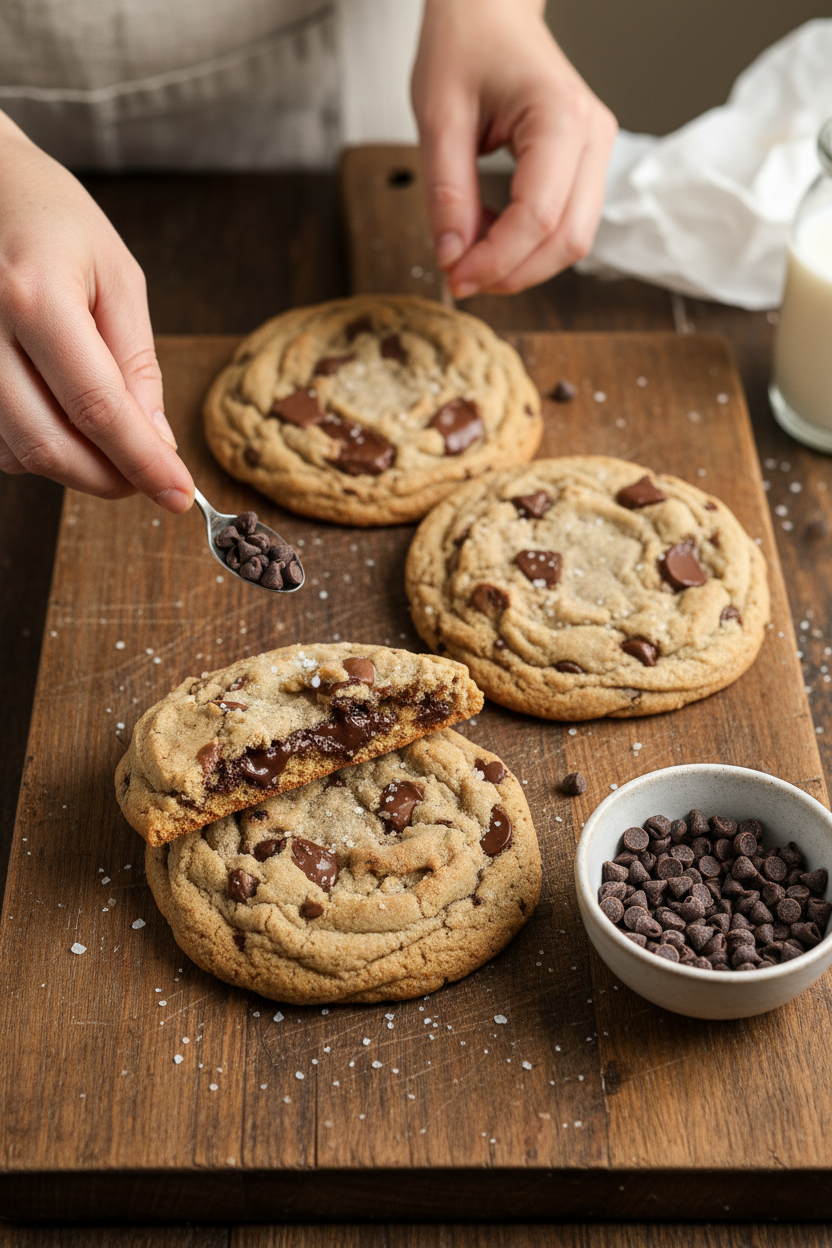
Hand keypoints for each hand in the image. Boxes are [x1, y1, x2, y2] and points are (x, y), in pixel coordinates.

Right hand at [0, 113, 192, 509]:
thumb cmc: (53, 220)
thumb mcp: (117, 276)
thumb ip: (136, 363)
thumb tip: (157, 442)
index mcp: (34, 296)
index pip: (98, 408)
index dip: (144, 463)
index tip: (180, 494)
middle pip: (49, 444)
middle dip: (110, 478)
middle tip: (150, 479)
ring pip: (17, 453)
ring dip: (74, 465)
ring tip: (109, 437)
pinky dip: (36, 449)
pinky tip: (63, 420)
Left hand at [412, 0, 616, 296]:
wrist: (489, 8)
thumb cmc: (466, 44)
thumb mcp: (439, 117)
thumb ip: (447, 193)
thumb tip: (452, 257)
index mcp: (560, 116)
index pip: (538, 216)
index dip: (496, 259)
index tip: (454, 275)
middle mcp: (592, 136)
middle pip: (568, 239)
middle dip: (513, 272)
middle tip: (461, 278)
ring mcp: (596, 151)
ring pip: (574, 240)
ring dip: (522, 263)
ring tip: (471, 252)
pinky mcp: (585, 164)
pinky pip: (566, 223)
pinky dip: (527, 244)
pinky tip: (489, 232)